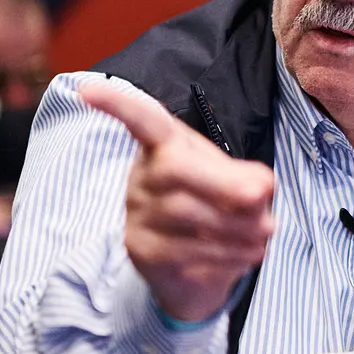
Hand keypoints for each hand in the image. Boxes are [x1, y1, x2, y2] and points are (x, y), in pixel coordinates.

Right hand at [78, 80, 274, 321]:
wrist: (197, 264)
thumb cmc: (214, 204)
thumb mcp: (235, 180)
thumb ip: (248, 177)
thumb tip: (260, 188)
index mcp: (162, 146)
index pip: (141, 120)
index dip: (118, 104)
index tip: (87, 89)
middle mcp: (142, 177)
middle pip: (173, 170)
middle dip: (224, 184)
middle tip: (262, 197)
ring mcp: (137, 216)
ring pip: (184, 214)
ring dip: (236, 225)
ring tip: (265, 231)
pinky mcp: (143, 252)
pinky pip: (185, 251)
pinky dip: (228, 253)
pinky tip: (249, 251)